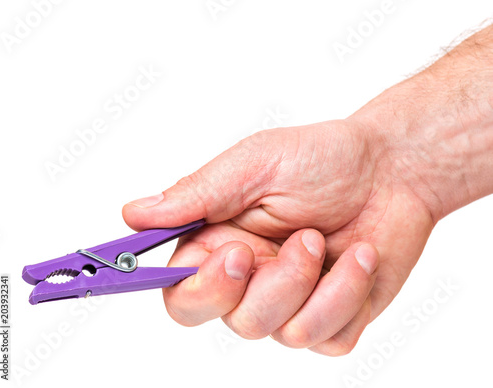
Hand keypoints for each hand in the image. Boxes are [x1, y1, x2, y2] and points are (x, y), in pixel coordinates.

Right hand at [122, 118, 433, 354]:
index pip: (178, 288)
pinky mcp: (332, 317)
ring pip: (280, 331)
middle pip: (229, 319)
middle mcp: (250, 276)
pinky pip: (327, 336)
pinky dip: (348, 295)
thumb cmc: (324, 158)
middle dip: (269, 285)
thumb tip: (134, 213)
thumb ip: (198, 194)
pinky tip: (360, 258)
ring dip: (312, 283)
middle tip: (299, 239)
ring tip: (327, 239)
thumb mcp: (256, 163)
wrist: (393, 171)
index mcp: (220, 239)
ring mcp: (291, 300)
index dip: (192, 287)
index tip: (233, 256)